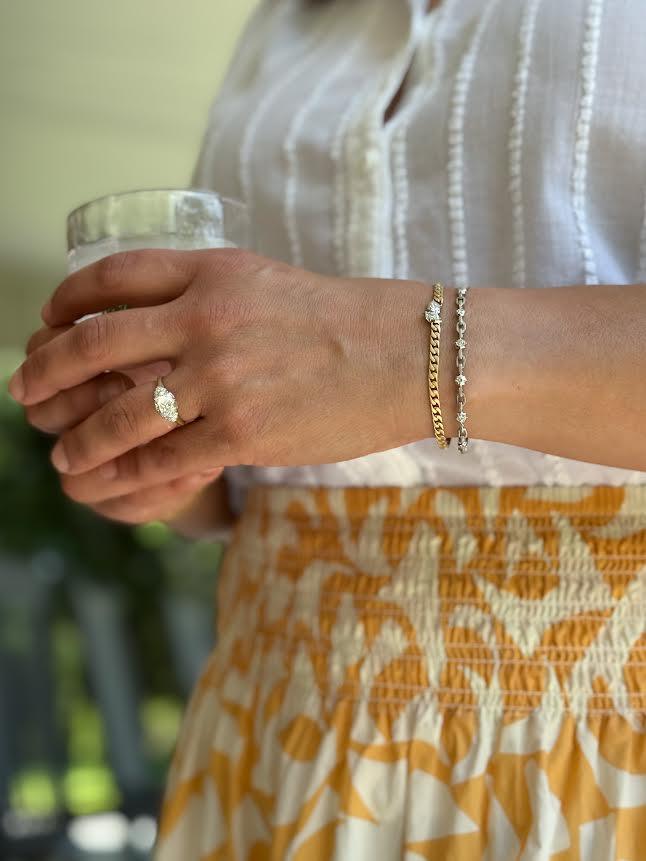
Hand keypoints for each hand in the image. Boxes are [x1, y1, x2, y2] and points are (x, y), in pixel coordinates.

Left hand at [8, 248, 438, 506]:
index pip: (111, 278)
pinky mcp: (243, 433)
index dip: (66, 302)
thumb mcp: (271, 284)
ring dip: (82, 441)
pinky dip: (129, 478)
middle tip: (25, 394)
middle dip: (46, 372)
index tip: (47, 324)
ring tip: (65, 457)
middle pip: (95, 344)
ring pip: (120, 415)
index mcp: (212, 273)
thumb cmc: (350, 321)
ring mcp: (222, 378)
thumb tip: (164, 326)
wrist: (412, 355)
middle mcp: (206, 320)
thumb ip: (213, 296)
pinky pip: (164, 462)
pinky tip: (111, 487)